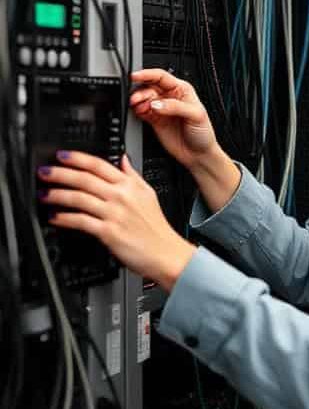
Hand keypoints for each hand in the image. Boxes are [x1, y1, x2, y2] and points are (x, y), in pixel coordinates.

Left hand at [37, 151, 195, 289]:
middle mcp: (121, 197)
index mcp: (130, 186)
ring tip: (44, 194)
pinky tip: (55, 217)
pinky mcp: (108, 232)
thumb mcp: (148, 194)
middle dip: (60, 174)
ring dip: (57, 195)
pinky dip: (64, 218)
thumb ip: (133, 175)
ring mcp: (114, 214)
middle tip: (44, 172)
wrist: (165, 252)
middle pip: (85, 179)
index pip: (100, 165)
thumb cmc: (156, 227)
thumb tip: (124, 159)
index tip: (62, 156)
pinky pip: (80, 221)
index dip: (78, 158)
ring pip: (79, 198)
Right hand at [129, 68, 217, 168]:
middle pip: (149, 86)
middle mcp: (170, 96)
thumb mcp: (195, 115)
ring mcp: (161, 108)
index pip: (161, 77)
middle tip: (136, 98)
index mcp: (182, 90)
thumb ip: (175, 107)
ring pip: (144, 98)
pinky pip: (141, 111)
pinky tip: (139, 112)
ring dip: (138, 100)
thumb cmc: (203, 133)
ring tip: (138, 106)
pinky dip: (137, 110)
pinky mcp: (154, 120)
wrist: (199, 154)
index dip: (147, 74)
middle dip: (141, 90)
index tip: (135, 76)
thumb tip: (156, 103)